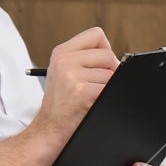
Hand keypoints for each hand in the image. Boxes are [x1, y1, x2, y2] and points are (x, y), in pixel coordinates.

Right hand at [32, 27, 117, 147]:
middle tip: (96, 86)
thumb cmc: (61, 104)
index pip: (96, 34)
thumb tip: (117, 58)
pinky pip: (110, 88)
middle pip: (109, 55)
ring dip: (107, 87)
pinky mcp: (82, 92)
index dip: (104, 49)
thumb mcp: (64, 73)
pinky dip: (106, 98)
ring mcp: (72, 76)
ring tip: (90, 97)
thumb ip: (85, 59)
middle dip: (110, 71)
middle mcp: (65, 61)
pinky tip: (92, 104)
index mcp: (61, 52)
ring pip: (112, 73)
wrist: (48, 130)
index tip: (99, 65)